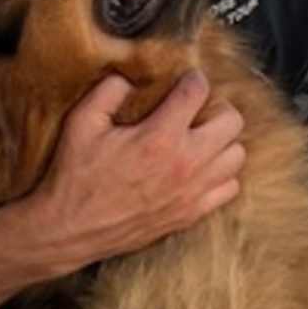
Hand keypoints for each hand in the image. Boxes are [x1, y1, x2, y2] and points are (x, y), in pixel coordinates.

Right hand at [21, 70, 245, 266]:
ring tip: (201, 138)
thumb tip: (129, 79)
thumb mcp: (82, 122)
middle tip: (197, 109)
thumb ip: (108, 91)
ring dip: (223, 141)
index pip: (197, 92)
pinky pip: (230, 188)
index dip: (193, 79)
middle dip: (216, 107)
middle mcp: (185, 163)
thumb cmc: (76, 176)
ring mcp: (192, 191)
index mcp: (159, 136)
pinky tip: (201, 168)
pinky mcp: (191, 214)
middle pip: (231, 122)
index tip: (186, 79)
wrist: (71, 229)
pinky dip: (222, 175)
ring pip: (236, 156)